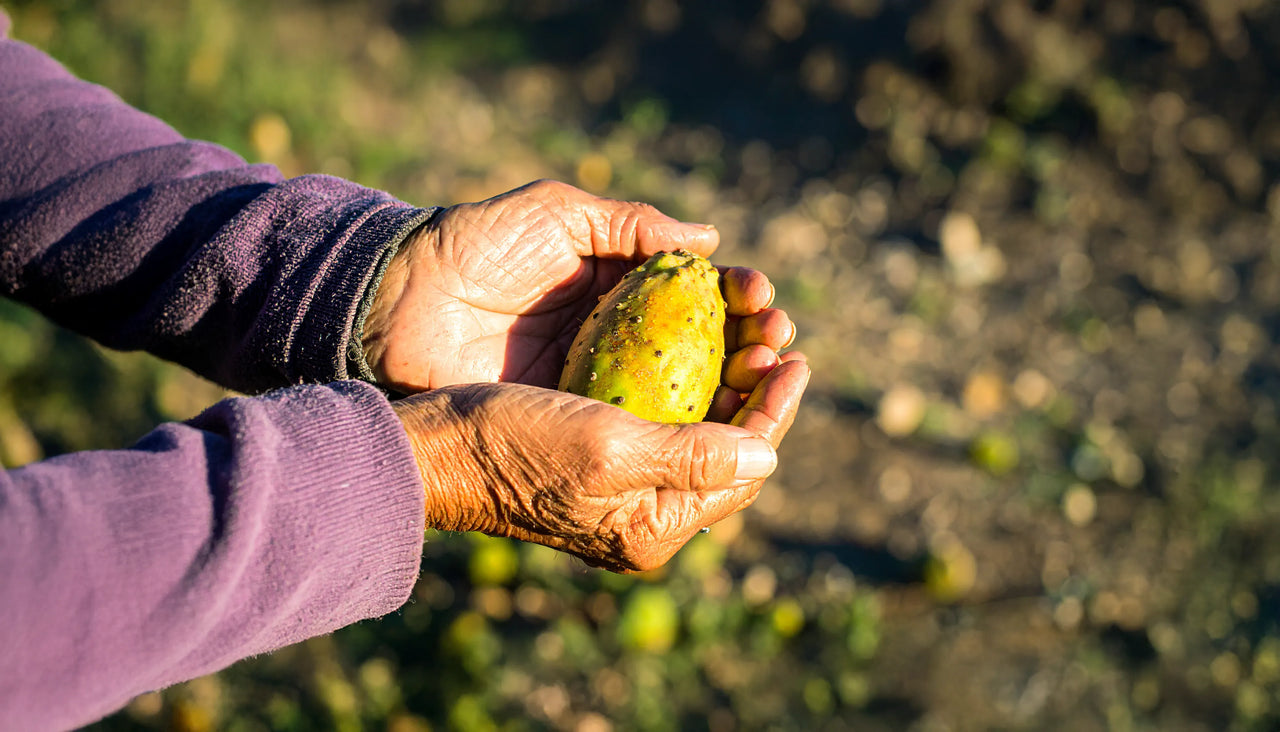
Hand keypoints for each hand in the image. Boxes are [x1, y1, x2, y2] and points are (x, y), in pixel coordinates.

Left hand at [362, 180, 795, 393]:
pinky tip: (720, 426)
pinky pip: (641, 434)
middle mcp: (614, 340)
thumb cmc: (473, 248)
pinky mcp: (573, 425)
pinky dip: (684, 432)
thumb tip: (710, 241)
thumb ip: (631, 225)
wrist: (394, 307)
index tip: (765, 301)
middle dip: (749, 347)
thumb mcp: (556, 217)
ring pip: (682, 397)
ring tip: (765, 376)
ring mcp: (596, 387)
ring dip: (732, 393)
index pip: (696, 297)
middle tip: (776, 343)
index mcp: (613, 287)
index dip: (737, 299)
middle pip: (702, 350)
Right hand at [392, 359, 809, 572]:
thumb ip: (691, 458)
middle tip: (776, 334)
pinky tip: (688, 340)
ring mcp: (621, 486)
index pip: (743, 470)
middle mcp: (644, 514)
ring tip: (744, 330)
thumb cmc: (515, 445)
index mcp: (654, 526)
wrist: (433, 446)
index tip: (795, 358)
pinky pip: (661, 417)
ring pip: (697, 429)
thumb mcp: (609, 449)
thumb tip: (767, 456)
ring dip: (725, 380)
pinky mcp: (598, 456)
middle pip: (727, 450)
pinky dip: (683, 379)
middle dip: (757, 392)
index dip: (775, 412)